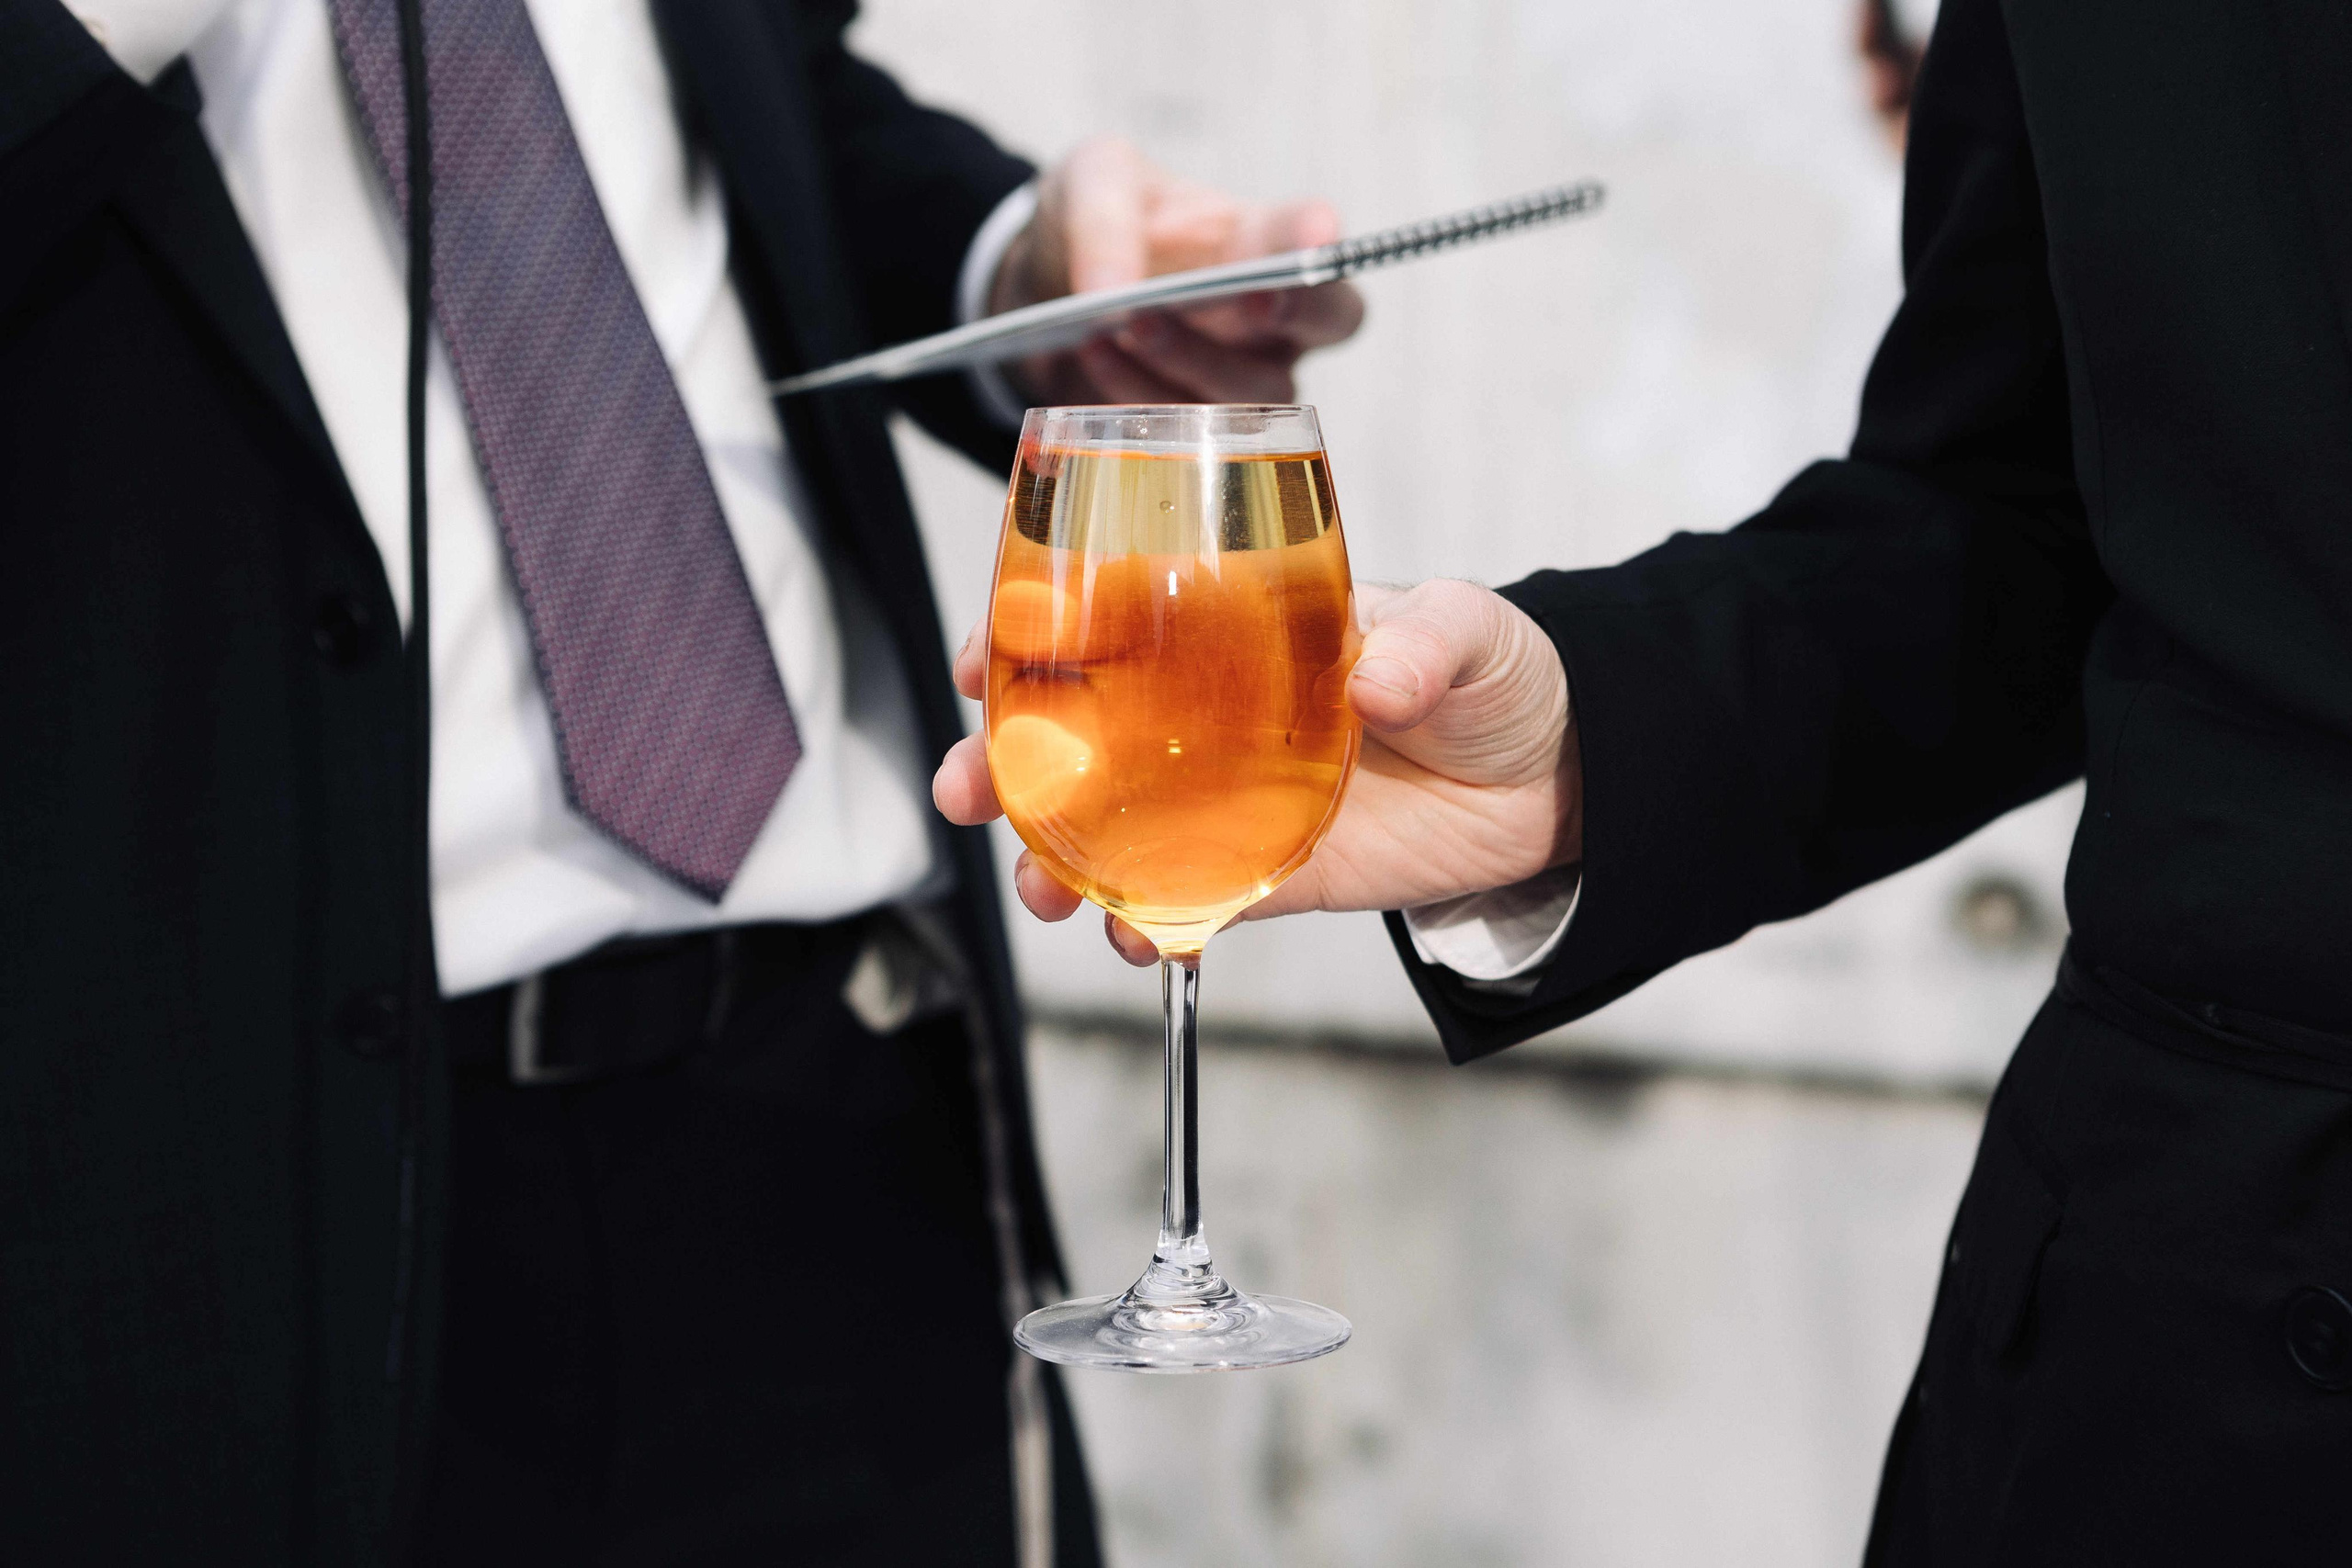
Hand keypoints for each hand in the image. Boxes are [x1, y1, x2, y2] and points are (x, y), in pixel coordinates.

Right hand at [932, 579, 1581, 964]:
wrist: (1562, 776)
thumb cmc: (1503, 674)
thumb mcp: (1471, 629)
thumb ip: (1425, 644)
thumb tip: (1377, 680)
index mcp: (1241, 628)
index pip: (1113, 615)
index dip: (1034, 630)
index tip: (987, 655)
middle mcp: (1216, 712)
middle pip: (1082, 730)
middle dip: (1006, 760)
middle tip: (967, 789)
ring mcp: (1235, 796)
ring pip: (1113, 823)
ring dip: (1056, 854)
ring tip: (1040, 888)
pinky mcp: (1272, 871)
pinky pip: (1188, 898)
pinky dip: (1148, 921)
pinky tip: (1129, 935)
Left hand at [990, 136, 1365, 404]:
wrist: (1051, 289)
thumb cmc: (1101, 225)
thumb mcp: (1091, 183)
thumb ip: (1103, 221)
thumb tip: (1108, 291)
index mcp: (1259, 242)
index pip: (1315, 247)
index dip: (1324, 246)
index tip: (1319, 236)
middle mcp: (1269, 320)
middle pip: (1322, 328)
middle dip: (1278, 315)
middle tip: (1243, 295)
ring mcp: (1237, 382)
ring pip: (1248, 394)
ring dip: (1187, 360)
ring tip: (1125, 324)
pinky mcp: (1189, 431)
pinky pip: (1184, 430)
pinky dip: (1135, 392)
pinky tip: (1095, 354)